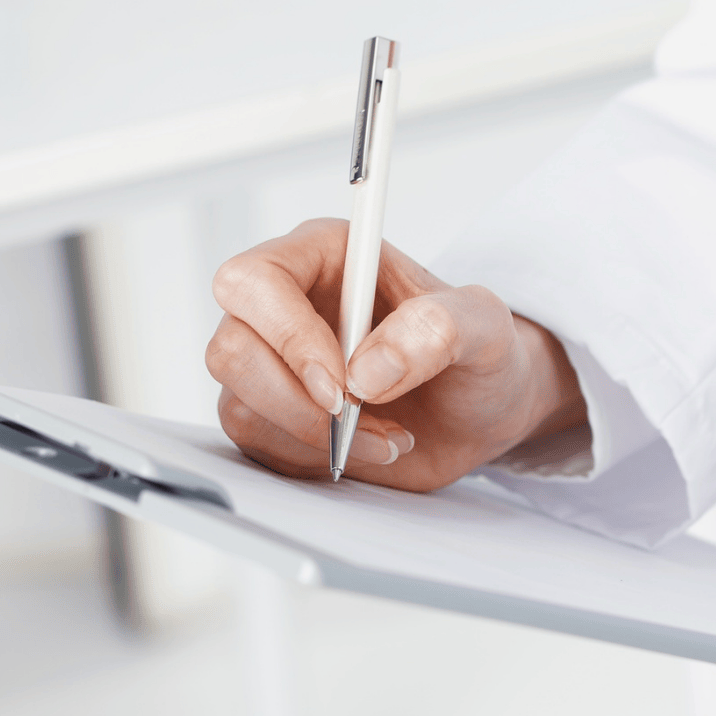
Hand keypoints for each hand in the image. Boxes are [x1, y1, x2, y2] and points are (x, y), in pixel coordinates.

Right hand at [205, 218, 585, 487]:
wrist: (482, 411)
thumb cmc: (479, 353)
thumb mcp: (485, 327)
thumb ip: (438, 328)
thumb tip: (368, 369)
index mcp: (325, 255)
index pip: (254, 281)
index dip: (286, 335)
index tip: (342, 384)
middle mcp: (286, 303)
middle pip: (230, 349)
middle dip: (296, 400)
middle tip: (359, 416)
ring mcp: (273, 361)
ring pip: (239, 404)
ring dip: (316, 436)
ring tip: (386, 434)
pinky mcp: (273, 414)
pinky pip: (259, 444)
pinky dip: (314, 459)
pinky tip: (367, 447)